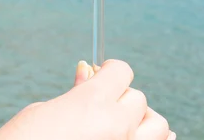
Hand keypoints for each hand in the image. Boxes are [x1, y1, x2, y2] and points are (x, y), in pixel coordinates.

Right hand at [0, 59, 156, 139]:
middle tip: (103, 104)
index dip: (110, 70)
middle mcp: (115, 126)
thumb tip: (86, 71)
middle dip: (122, 97)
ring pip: (159, 126)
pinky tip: (137, 136)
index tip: (102, 72)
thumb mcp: (43, 111)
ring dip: (142, 120)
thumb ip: (75, 93)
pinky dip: (152, 139)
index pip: (122, 71)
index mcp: (91, 102)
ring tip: (122, 124)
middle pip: (138, 98)